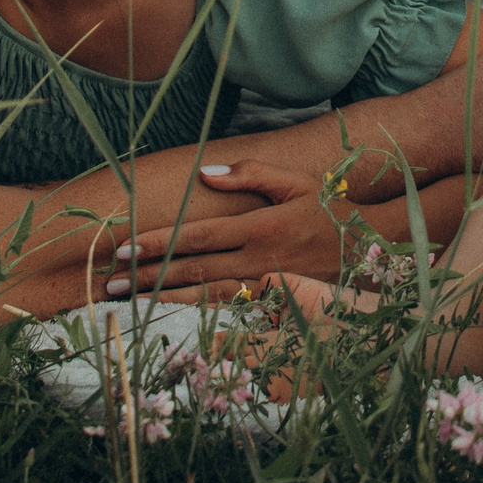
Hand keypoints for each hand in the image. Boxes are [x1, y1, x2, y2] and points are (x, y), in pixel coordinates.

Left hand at [107, 160, 352, 300]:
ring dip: (165, 297)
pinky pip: (228, 308)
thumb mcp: (296, 182)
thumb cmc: (329, 208)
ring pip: (206, 294)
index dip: (160, 242)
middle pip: (194, 270)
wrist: (370, 248)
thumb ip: (251, 174)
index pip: (198, 236)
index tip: (127, 246)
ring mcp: (265, 286)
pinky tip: (170, 310)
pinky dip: (196, 310)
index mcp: (260, 227)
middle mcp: (258, 260)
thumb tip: (207, 172)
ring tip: (130, 299)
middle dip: (151, 275)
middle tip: (112, 281)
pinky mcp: (273, 302)